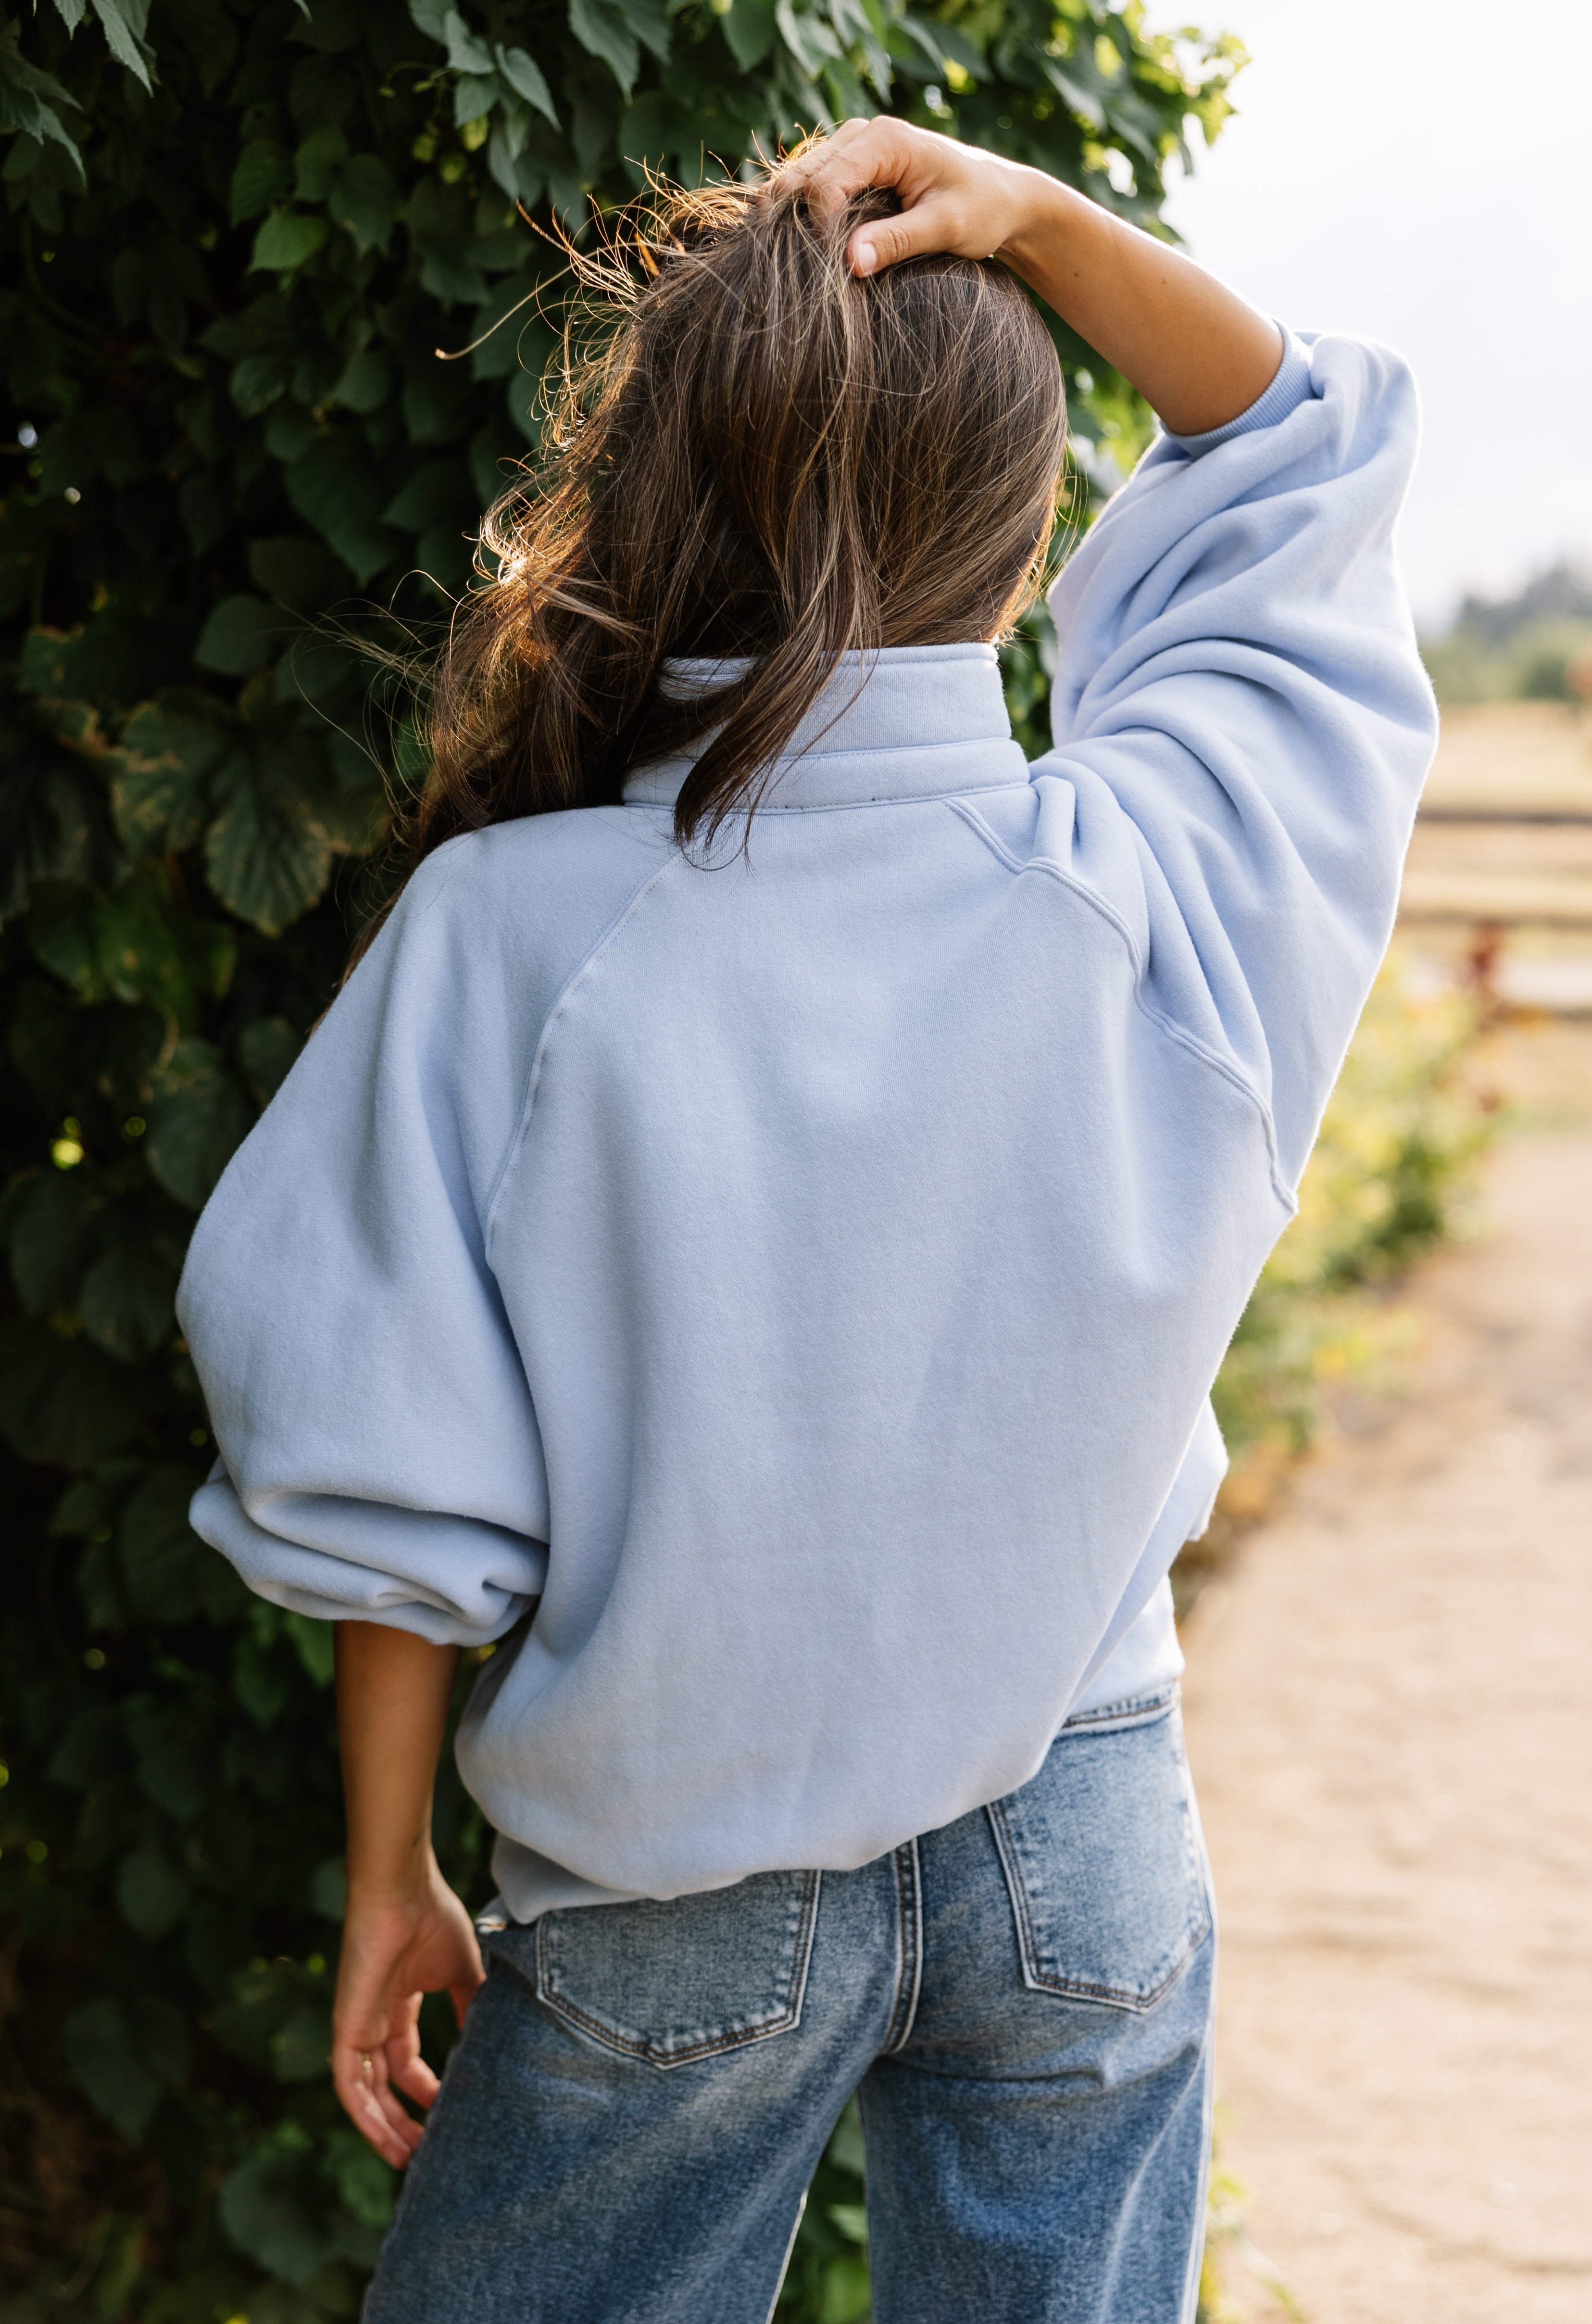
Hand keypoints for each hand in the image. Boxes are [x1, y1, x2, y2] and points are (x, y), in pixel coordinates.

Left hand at [331, 1854, 485, 2165]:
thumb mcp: (462, 1971)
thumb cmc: (433, 1918)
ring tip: (408, 2160)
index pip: (406, 2061)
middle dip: (402, 2121)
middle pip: (384, 2084)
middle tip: (425, 2153)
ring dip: (383, 2128)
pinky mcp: (346, 2026)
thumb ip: (471, 2005)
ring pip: (365, 2093)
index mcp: (398, 2005)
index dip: (425, 2090)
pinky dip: (363, 2114)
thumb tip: (491, 2041)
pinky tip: (384, 2138)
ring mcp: (357, 2024)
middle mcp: (374, 2020)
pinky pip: (347, 2083)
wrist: (403, 1891)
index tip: (448, 2111)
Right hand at [777, 117, 1049, 278]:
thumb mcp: (945, 228)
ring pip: (800, 183)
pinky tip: (823, 247)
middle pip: (802, 180)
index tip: (839, 269)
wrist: (1001, 196)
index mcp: (885, 139)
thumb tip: (851, 263)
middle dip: (801, 224)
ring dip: (800, 221)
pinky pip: (813, 189)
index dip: (821, 231)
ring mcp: (853, 146)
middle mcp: (862, 133)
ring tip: (819, 261)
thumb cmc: (982, 209)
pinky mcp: (851, 164)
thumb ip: (898, 241)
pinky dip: (810, 218)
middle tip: (819, 270)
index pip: (825, 185)